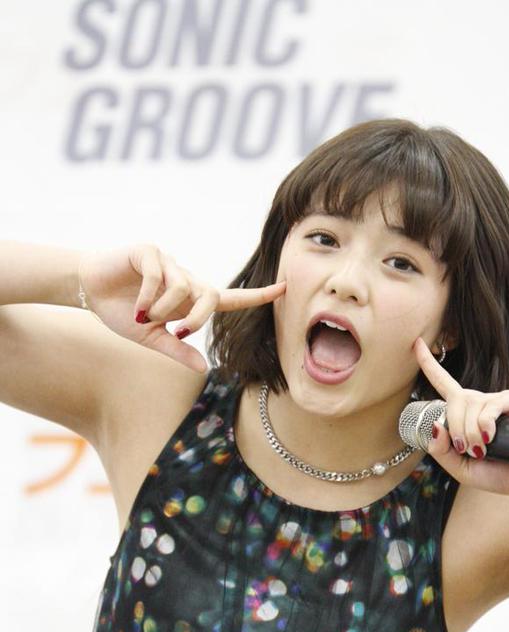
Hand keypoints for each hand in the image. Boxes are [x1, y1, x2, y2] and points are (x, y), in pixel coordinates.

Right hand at [78, 244, 285, 372]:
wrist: (89, 289)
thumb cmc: (122, 312)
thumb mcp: (150, 338)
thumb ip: (177, 349)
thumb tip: (204, 369)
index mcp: (189, 299)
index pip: (230, 297)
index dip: (257, 295)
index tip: (284, 288)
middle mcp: (185, 279)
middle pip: (211, 296)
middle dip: (198, 318)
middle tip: (178, 331)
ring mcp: (168, 262)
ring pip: (184, 286)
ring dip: (164, 309)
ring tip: (144, 317)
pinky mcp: (149, 251)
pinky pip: (158, 275)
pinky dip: (147, 297)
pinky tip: (134, 308)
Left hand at [413, 336, 508, 499]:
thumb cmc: (498, 474)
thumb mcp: (461, 469)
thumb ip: (442, 452)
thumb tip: (435, 426)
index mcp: (465, 414)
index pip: (443, 384)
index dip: (429, 365)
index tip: (416, 344)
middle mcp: (481, 402)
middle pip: (454, 401)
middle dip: (456, 428)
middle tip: (467, 450)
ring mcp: (499, 399)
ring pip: (471, 405)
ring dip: (471, 432)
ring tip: (484, 450)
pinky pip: (492, 405)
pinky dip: (486, 423)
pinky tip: (491, 437)